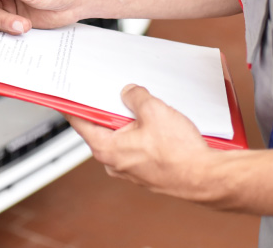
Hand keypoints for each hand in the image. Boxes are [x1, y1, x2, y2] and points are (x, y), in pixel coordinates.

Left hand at [66, 84, 218, 201]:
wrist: (205, 178)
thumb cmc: (179, 154)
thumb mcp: (153, 111)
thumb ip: (135, 97)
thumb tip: (129, 93)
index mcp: (106, 149)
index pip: (80, 122)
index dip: (73, 106)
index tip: (67, 96)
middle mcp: (114, 163)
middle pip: (103, 128)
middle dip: (111, 110)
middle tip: (119, 94)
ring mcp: (130, 169)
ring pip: (123, 138)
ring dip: (132, 123)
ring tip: (148, 112)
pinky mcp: (146, 171)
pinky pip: (138, 147)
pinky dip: (144, 135)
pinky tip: (159, 127)